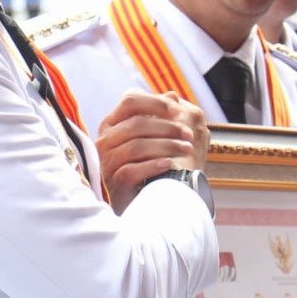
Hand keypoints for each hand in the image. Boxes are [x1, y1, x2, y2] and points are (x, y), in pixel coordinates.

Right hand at [96, 90, 209, 212]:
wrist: (147, 202)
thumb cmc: (153, 165)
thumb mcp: (158, 137)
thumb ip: (162, 115)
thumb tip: (172, 95)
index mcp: (114, 123)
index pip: (130, 100)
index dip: (155, 102)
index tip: (177, 111)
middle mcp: (106, 140)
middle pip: (136, 123)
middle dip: (168, 128)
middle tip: (190, 135)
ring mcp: (108, 162)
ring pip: (136, 146)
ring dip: (166, 146)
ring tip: (186, 150)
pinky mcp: (114, 183)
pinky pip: (131, 170)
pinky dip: (153, 166)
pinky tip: (170, 165)